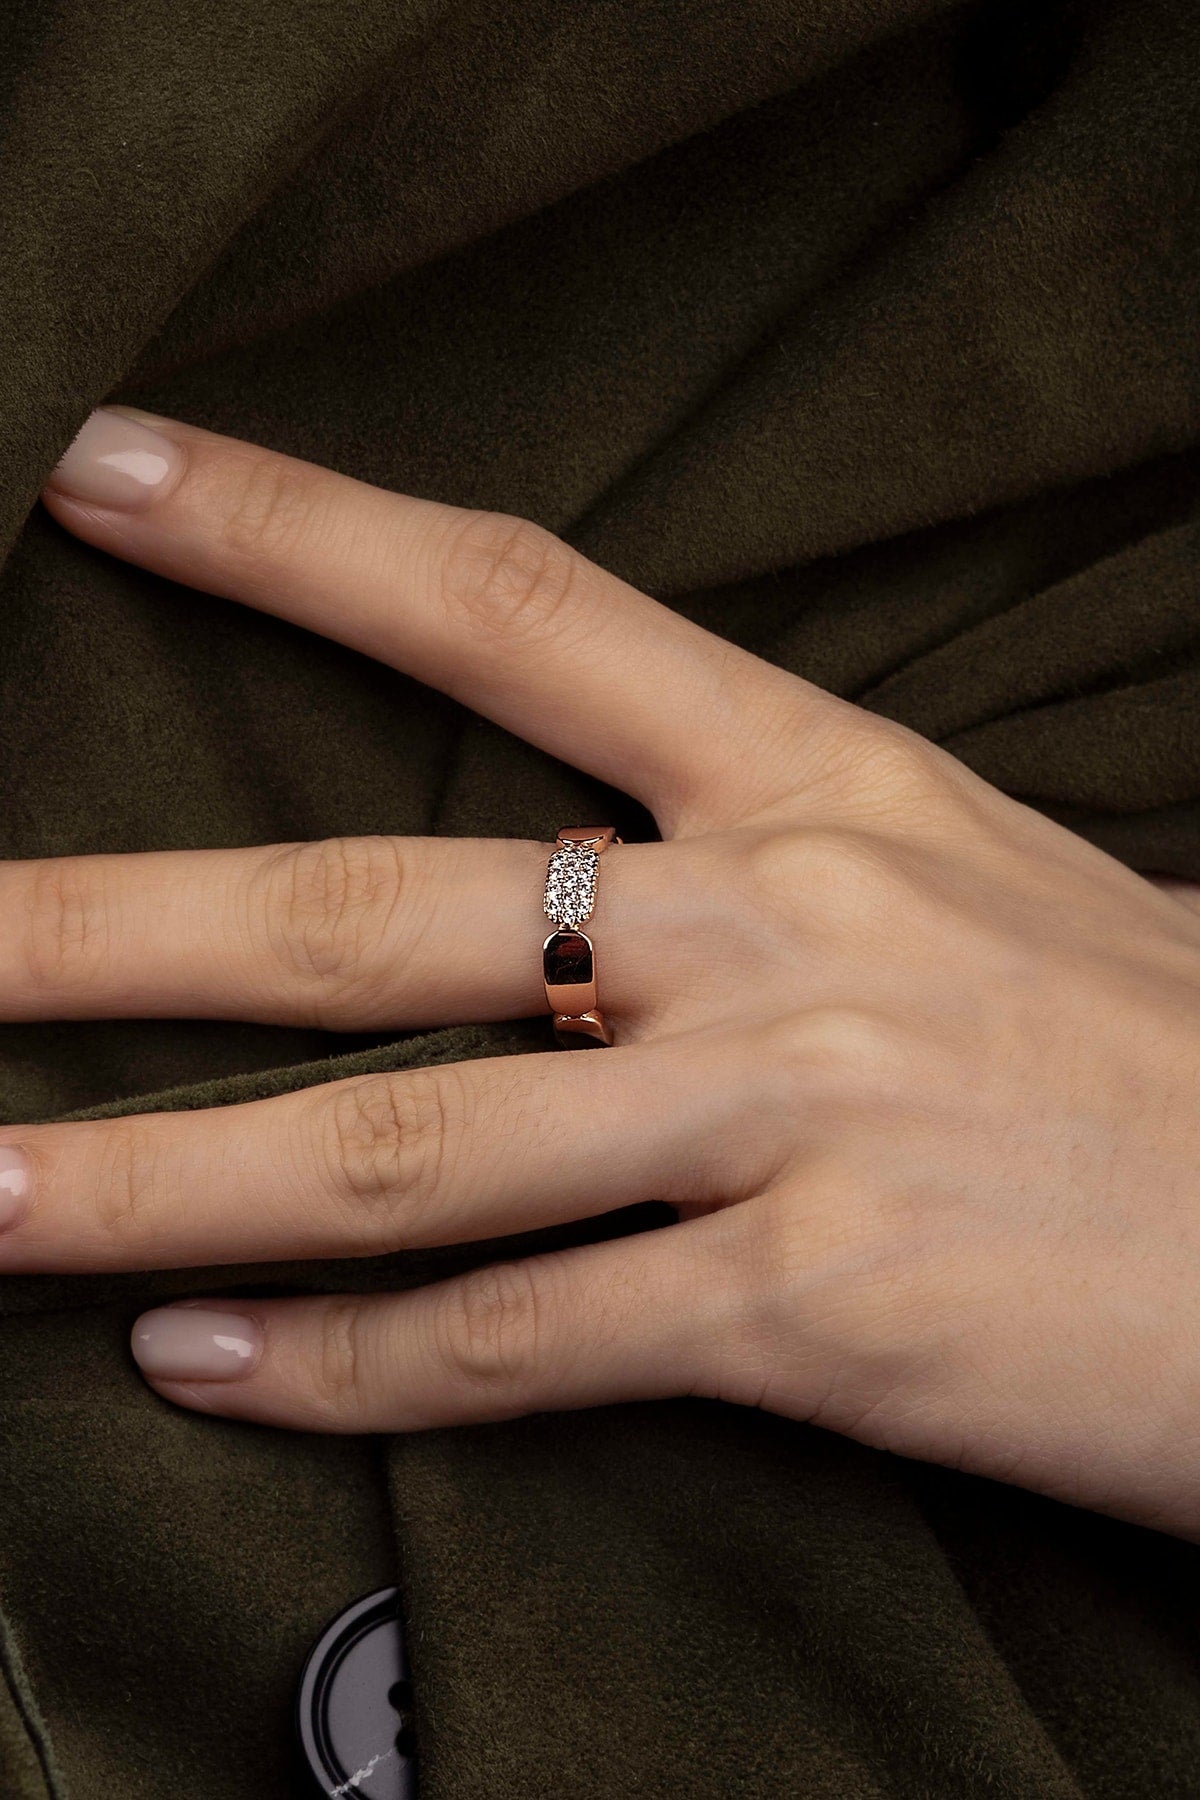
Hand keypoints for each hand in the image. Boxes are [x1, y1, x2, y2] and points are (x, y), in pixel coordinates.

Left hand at [20, 404, 1199, 1537]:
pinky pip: (527, 1345)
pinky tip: (211, 1371)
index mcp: (820, 786)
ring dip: (164, 1188)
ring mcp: (792, 1124)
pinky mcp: (820, 1317)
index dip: (300, 531)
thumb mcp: (974, 875)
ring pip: (411, 1152)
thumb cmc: (1153, 1050)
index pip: (516, 607)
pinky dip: (351, 1372)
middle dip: (113, 922)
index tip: (113, 477)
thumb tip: (589, 884)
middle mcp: (779, 932)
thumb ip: (776, 862)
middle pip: (376, 906)